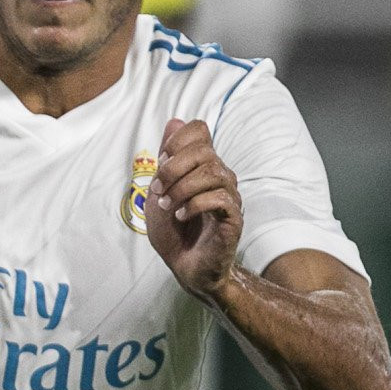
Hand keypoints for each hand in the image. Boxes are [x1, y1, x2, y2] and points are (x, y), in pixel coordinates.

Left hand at [143, 119, 242, 297]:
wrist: (186, 267)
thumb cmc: (174, 232)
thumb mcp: (159, 192)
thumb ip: (166, 159)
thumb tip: (174, 121)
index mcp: (201, 166)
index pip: (199, 130)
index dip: (178, 140)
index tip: (160, 163)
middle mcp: (220, 176)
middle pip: (204, 150)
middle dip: (173, 169)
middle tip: (157, 192)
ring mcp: (229, 196)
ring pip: (213, 173)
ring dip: (182, 189)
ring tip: (167, 207)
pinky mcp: (233, 218)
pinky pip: (221, 199)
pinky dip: (195, 205)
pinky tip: (181, 216)